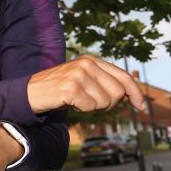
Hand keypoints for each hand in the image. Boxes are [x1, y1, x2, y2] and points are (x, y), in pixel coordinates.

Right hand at [28, 56, 145, 114]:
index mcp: (91, 60)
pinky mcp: (70, 88)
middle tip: (89, 102)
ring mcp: (78, 75)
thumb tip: (129, 95)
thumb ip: (104, 83)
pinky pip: (90, 107)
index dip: (135, 93)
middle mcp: (86, 64)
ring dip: (92, 107)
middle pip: (117, 92)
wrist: (29, 93)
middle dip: (108, 103)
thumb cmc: (58, 90)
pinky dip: (81, 110)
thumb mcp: (82, 81)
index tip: (141, 107)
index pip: (123, 77)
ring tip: (76, 100)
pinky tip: (68, 103)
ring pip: (105, 102)